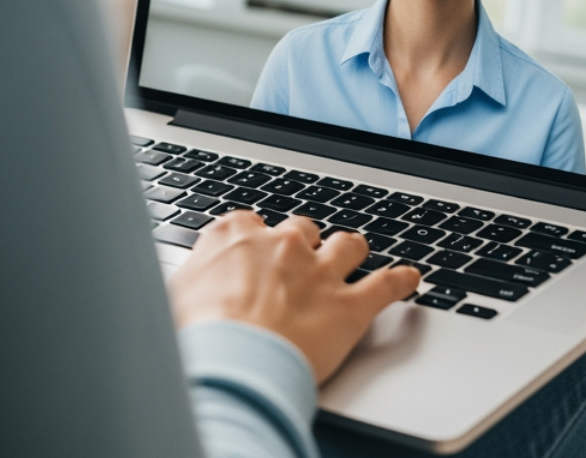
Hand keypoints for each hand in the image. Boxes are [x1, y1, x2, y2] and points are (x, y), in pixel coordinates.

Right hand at [168, 211, 421, 382]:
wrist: (231, 363)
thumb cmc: (196, 337)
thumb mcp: (174, 298)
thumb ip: (190, 284)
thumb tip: (184, 292)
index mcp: (235, 236)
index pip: (249, 223)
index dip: (254, 241)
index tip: (253, 254)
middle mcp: (281, 243)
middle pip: (301, 229)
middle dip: (303, 244)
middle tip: (299, 266)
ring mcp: (319, 270)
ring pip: (348, 245)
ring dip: (351, 252)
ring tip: (355, 259)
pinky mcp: (350, 305)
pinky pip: (388, 284)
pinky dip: (402, 280)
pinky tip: (411, 278)